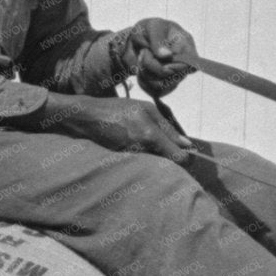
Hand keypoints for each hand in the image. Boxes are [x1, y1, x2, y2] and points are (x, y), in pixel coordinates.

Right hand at [37, 94, 192, 161]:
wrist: (88, 118)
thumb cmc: (118, 109)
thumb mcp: (146, 109)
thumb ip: (168, 127)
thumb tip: (187, 144)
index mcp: (151, 136)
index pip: (181, 159)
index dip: (188, 158)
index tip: (187, 151)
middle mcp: (143, 150)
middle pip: (172, 166)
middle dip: (176, 159)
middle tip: (173, 148)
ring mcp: (134, 158)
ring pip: (159, 166)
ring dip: (162, 158)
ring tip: (154, 144)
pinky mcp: (127, 162)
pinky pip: (146, 164)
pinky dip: (149, 159)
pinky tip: (142, 147)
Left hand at [127, 18, 198, 97]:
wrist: (134, 42)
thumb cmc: (147, 30)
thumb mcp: (150, 28)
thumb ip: (158, 40)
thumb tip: (167, 55)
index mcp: (185, 45)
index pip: (190, 64)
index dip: (174, 66)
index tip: (158, 57)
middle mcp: (183, 62)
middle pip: (174, 78)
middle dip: (153, 67)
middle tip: (142, 54)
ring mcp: (175, 75)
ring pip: (163, 87)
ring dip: (146, 75)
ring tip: (140, 61)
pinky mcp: (165, 85)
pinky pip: (156, 93)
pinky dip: (144, 83)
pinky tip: (140, 71)